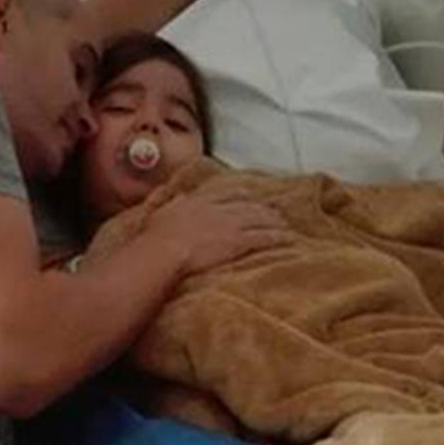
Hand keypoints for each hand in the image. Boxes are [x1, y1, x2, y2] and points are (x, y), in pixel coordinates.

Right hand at [149, 187, 294, 278]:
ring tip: (285, 224)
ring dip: (274, 221)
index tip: (250, 195)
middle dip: (262, 208)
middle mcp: (218, 209)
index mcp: (199, 202)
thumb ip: (174, 204)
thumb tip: (179, 199)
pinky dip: (277, 237)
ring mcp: (229, 225)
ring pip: (258, 220)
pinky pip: (262, 237)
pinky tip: (288, 239)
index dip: (241, 195)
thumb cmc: (155, 238)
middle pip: (247, 205)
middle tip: (275, 210)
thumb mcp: (161, 214)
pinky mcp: (237, 242)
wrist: (163, 251)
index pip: (226, 194)